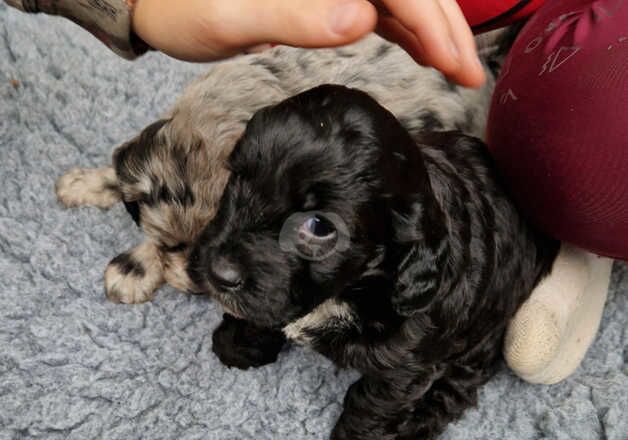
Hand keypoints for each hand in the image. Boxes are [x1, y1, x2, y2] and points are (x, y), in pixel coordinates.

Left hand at [132, 0, 483, 86]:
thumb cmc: (179, 4)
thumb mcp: (226, 17)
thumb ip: (291, 15)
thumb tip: (361, 19)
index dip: (432, 21)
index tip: (456, 63)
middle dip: (443, 26)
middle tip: (468, 73)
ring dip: (430, 27)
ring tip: (455, 66)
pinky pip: (377, 3)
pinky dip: (402, 27)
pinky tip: (419, 49)